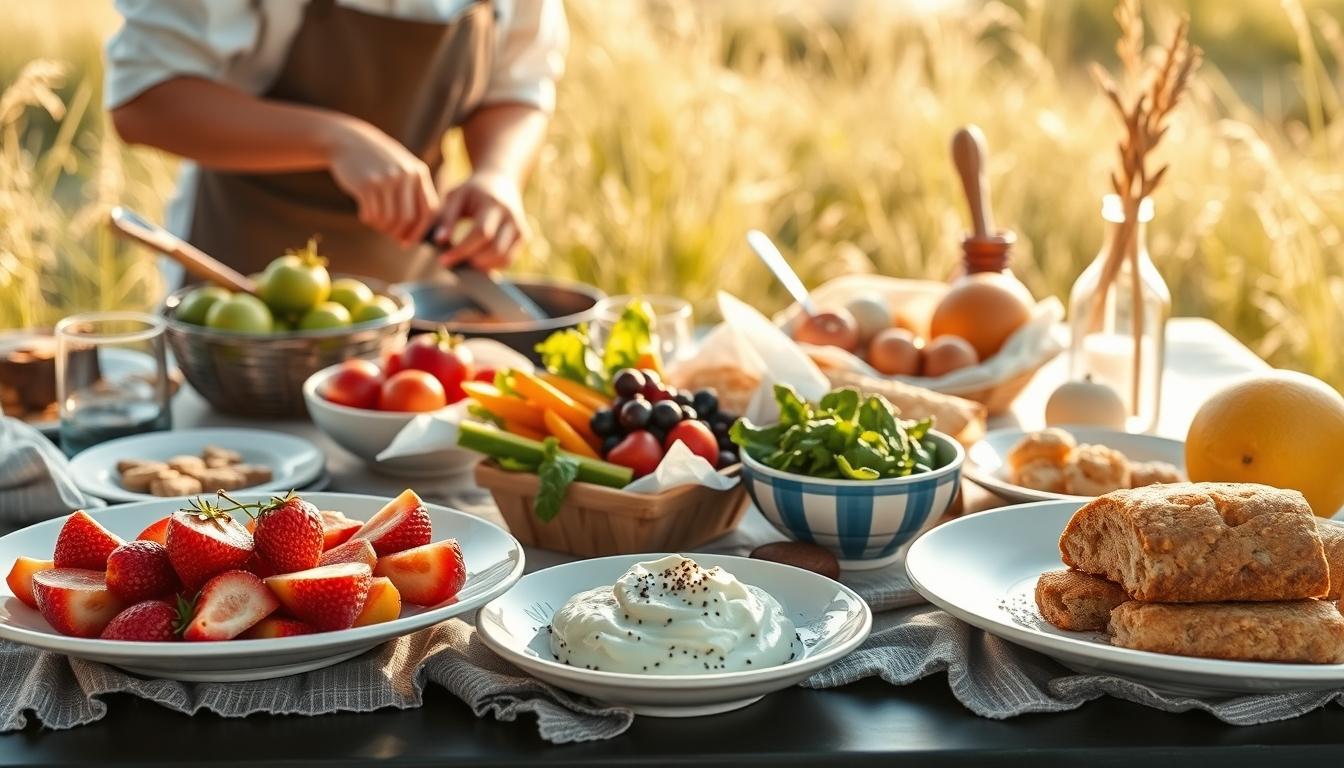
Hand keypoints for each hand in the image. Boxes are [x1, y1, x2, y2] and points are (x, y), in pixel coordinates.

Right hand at [325, 118, 437, 245]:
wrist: (348, 140)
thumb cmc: (378, 161)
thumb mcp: (402, 168)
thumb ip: (413, 193)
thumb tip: (417, 232)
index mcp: (419, 173)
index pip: (429, 210)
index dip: (420, 230)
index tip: (409, 241)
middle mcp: (405, 175)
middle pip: (408, 218)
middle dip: (399, 233)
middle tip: (390, 236)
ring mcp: (386, 179)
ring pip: (389, 219)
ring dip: (381, 227)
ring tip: (376, 222)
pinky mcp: (366, 184)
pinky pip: (371, 214)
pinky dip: (368, 219)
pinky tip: (364, 214)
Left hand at [431, 171, 530, 269]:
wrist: (500, 181)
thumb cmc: (472, 192)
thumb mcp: (456, 197)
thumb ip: (447, 218)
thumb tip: (439, 241)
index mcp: (494, 204)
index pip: (481, 232)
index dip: (462, 249)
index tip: (443, 261)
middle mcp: (511, 216)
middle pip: (495, 248)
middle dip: (472, 260)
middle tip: (452, 262)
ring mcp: (520, 227)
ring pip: (503, 258)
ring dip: (482, 266)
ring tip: (463, 261)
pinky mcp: (524, 236)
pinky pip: (508, 259)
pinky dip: (491, 265)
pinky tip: (476, 261)